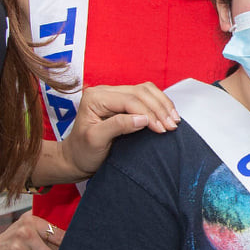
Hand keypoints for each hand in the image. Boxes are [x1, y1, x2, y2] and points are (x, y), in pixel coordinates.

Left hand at [56, 82, 179, 180]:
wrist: (76, 158)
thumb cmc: (83, 152)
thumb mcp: (96, 140)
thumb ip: (117, 126)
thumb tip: (143, 119)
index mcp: (95, 97)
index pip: (129, 100)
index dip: (148, 113)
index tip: (161, 129)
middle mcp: (104, 91)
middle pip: (139, 92)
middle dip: (159, 108)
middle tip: (171, 126)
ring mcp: (114, 94)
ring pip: (145, 90)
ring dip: (162, 104)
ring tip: (174, 120)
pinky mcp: (122, 101)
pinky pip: (145, 96)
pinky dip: (159, 104)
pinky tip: (168, 114)